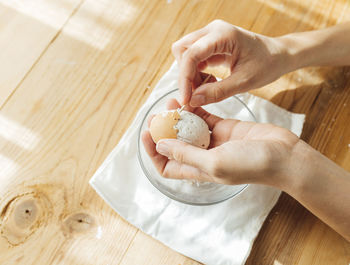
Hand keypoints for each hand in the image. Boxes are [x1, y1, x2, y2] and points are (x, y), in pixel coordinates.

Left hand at [142, 99, 299, 185]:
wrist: (283, 155)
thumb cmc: (251, 164)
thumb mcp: (215, 162)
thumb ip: (187, 154)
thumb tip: (160, 145)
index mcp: (199, 170)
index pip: (167, 166)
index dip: (153, 153)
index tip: (146, 135)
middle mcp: (204, 157)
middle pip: (176, 145)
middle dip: (164, 131)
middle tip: (156, 116)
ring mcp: (215, 141)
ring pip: (189, 129)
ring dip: (178, 118)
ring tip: (169, 103)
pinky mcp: (225, 127)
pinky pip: (205, 117)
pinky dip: (196, 109)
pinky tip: (188, 99)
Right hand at [172, 20, 289, 105]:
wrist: (278, 55)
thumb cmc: (267, 64)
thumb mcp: (244, 82)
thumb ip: (218, 92)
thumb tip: (194, 100)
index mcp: (223, 35)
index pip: (191, 54)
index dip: (185, 78)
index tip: (186, 99)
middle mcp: (213, 31)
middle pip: (182, 50)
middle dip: (185, 75)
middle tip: (196, 94)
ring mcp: (211, 36)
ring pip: (185, 54)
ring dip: (190, 74)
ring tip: (206, 89)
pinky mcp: (211, 44)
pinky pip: (193, 58)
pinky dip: (196, 73)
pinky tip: (209, 82)